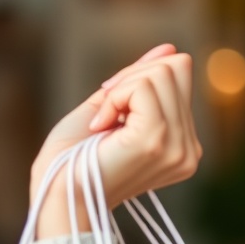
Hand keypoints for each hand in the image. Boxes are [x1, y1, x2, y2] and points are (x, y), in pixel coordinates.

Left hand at [31, 44, 201, 237]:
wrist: (56, 195)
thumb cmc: (71, 159)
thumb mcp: (109, 109)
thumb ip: (139, 82)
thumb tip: (169, 48)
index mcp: (182, 144)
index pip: (180, 76)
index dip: (138, 77)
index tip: (108, 101)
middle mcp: (189, 149)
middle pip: (177, 68)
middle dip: (130, 79)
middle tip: (101, 113)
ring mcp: (177, 147)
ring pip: (162, 73)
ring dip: (119, 90)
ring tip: (101, 124)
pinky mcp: (157, 141)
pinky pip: (144, 88)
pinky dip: (114, 97)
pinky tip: (100, 127)